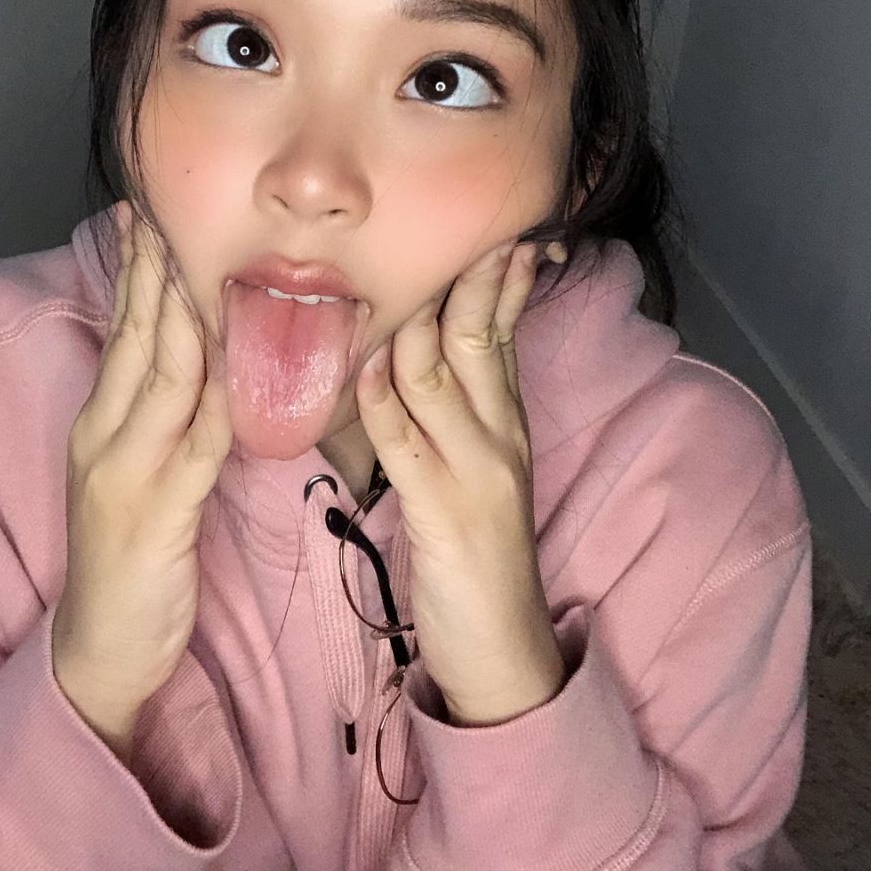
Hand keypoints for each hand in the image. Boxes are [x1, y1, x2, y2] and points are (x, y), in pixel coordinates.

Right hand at [52, 201, 233, 735]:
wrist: (101, 645)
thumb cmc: (132, 553)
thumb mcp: (141, 471)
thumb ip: (169, 415)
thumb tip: (209, 355)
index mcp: (101, 422)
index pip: (123, 331)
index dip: (139, 272)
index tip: (151, 217)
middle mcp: (105, 437)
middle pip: (140, 338)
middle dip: (159, 271)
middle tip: (172, 211)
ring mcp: (126, 474)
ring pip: (165, 378)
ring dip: (188, 317)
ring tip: (206, 262)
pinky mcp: (157, 516)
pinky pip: (196, 446)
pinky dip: (220, 401)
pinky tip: (242, 368)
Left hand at [355, 240, 565, 724]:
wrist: (503, 647)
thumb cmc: (481, 553)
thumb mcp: (483, 469)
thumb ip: (461, 412)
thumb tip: (431, 352)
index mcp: (507, 424)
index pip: (502, 332)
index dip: (499, 279)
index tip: (497, 228)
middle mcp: (499, 436)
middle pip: (477, 336)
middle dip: (465, 276)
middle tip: (454, 224)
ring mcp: (474, 472)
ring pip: (439, 375)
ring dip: (413, 321)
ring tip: (393, 273)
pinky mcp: (443, 511)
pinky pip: (405, 440)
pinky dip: (381, 397)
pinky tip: (363, 364)